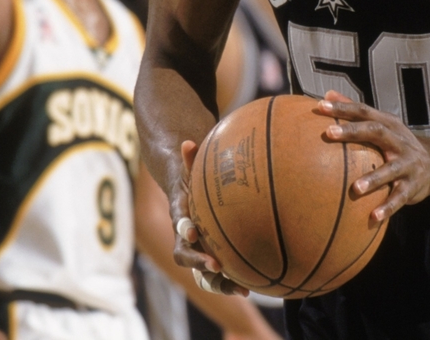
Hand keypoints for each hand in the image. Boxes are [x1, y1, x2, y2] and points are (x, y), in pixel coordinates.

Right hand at [171, 140, 249, 296]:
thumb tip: (187, 141)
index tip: (195, 232)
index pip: (179, 224)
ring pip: (199, 272)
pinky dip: (229, 282)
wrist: (184, 197)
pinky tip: (250, 287)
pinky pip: (215, 275)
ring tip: (239, 286)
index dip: (185, 229)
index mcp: (181, 214)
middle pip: (184, 255)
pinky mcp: (208, 256)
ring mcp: (195, 249)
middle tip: (216, 266)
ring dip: (217, 281)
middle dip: (199, 262)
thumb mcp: (189, 168)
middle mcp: (185, 235)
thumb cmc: (190, 179)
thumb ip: (189, 158)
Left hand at [316, 90, 429, 220]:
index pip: (364, 111)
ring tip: (356, 188)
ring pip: (391, 170)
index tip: (320, 106)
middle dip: (353, 132)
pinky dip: (388, 207)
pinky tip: (373, 217)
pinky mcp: (413, 186)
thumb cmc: (397, 143)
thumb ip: (355, 112)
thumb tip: (326, 95)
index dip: (343, 107)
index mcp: (388, 124)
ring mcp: (407, 163)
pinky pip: (400, 197)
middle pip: (376, 132)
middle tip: (329, 133)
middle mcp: (399, 140)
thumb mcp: (381, 125)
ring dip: (374, 178)